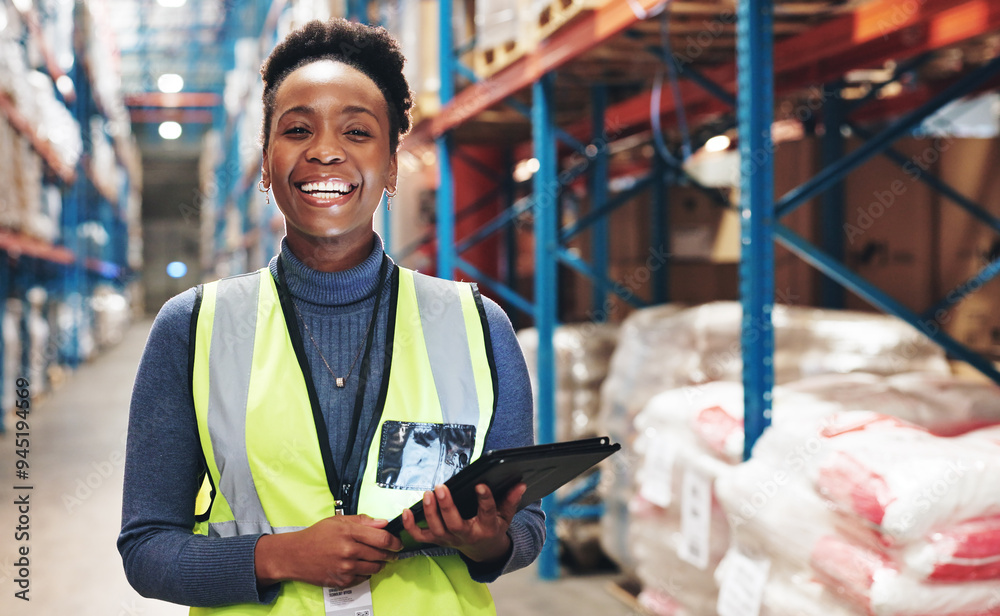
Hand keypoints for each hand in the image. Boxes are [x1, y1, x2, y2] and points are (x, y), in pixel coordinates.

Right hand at [255, 514, 402, 588]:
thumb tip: (383, 522)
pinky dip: (366, 572)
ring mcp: (345, 568)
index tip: (398, 542)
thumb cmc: (316, 536)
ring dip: (380, 564)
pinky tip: (360, 565)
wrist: (295, 555)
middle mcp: (348, 551)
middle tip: (393, 552)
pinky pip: (364, 577)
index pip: (382, 538)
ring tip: (377, 559)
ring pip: (375, 568)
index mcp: (349, 533)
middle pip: (381, 554)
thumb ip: (363, 521)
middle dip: (391, 554)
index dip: (395, 541)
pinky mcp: (342, 581)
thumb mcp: (338, 521)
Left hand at [401, 482, 526, 564]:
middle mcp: (467, 535)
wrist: (483, 550)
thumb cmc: (493, 527)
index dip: (484, 499)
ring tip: (428, 493)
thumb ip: (511, 500)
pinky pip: (421, 536)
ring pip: (437, 530)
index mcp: (487, 527)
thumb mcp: (506, 516)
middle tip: (441, 487)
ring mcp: (450, 539)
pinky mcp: (437, 540)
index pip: (487, 512)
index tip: (480, 485)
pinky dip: (411, 526)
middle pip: (455, 524)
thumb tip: (520, 483)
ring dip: (430, 512)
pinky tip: (406, 511)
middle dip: (447, 506)